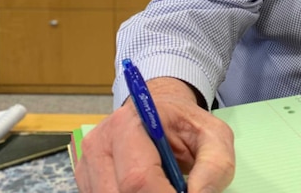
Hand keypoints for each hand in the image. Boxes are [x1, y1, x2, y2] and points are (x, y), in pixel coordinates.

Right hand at [75, 77, 234, 192]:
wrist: (161, 115)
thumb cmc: (185, 124)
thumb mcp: (214, 136)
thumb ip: (214, 165)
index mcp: (129, 123)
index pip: (138, 178)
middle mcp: (99, 143)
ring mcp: (87, 164)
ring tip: (164, 186)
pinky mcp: (85, 180)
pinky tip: (149, 189)